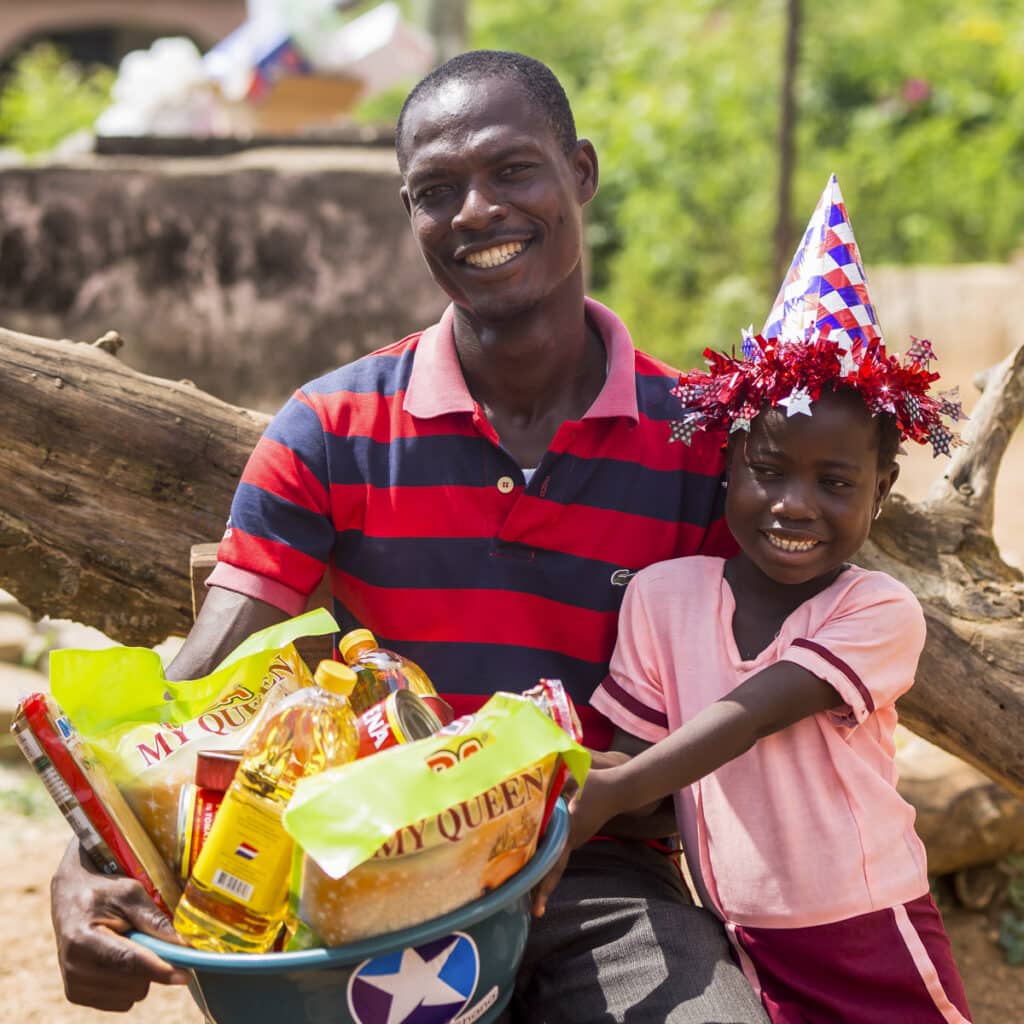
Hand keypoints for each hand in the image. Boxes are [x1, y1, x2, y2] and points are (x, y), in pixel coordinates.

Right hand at [51, 839, 188, 1010]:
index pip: (127, 961)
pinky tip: (120, 961)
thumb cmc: (103, 892)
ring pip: (129, 996)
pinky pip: (120, 1002)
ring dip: (140, 976)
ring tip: (129, 946)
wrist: (69, 896)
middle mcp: (73, 967)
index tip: (185, 975)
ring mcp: (72, 984)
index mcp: (83, 939)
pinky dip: (129, 985)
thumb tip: (183, 946)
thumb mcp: (130, 894)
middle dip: (151, 965)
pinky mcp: (75, 995)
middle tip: (146, 939)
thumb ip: (154, 920)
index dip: (159, 969)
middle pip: (132, 982)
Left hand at [530, 768, 623, 917]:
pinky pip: (558, 854)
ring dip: (543, 877)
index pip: (554, 861)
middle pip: (553, 870)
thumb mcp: (573, 778)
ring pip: (555, 863)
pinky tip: (535, 868)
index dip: (544, 883)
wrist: (618, 790)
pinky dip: (547, 864)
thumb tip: (534, 777)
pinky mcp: (574, 837)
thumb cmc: (594, 783)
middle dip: (542, 890)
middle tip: (535, 912)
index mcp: (569, 830)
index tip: (539, 906)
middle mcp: (571, 840)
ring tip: (530, 897)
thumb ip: (554, 779)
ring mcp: (574, 840)